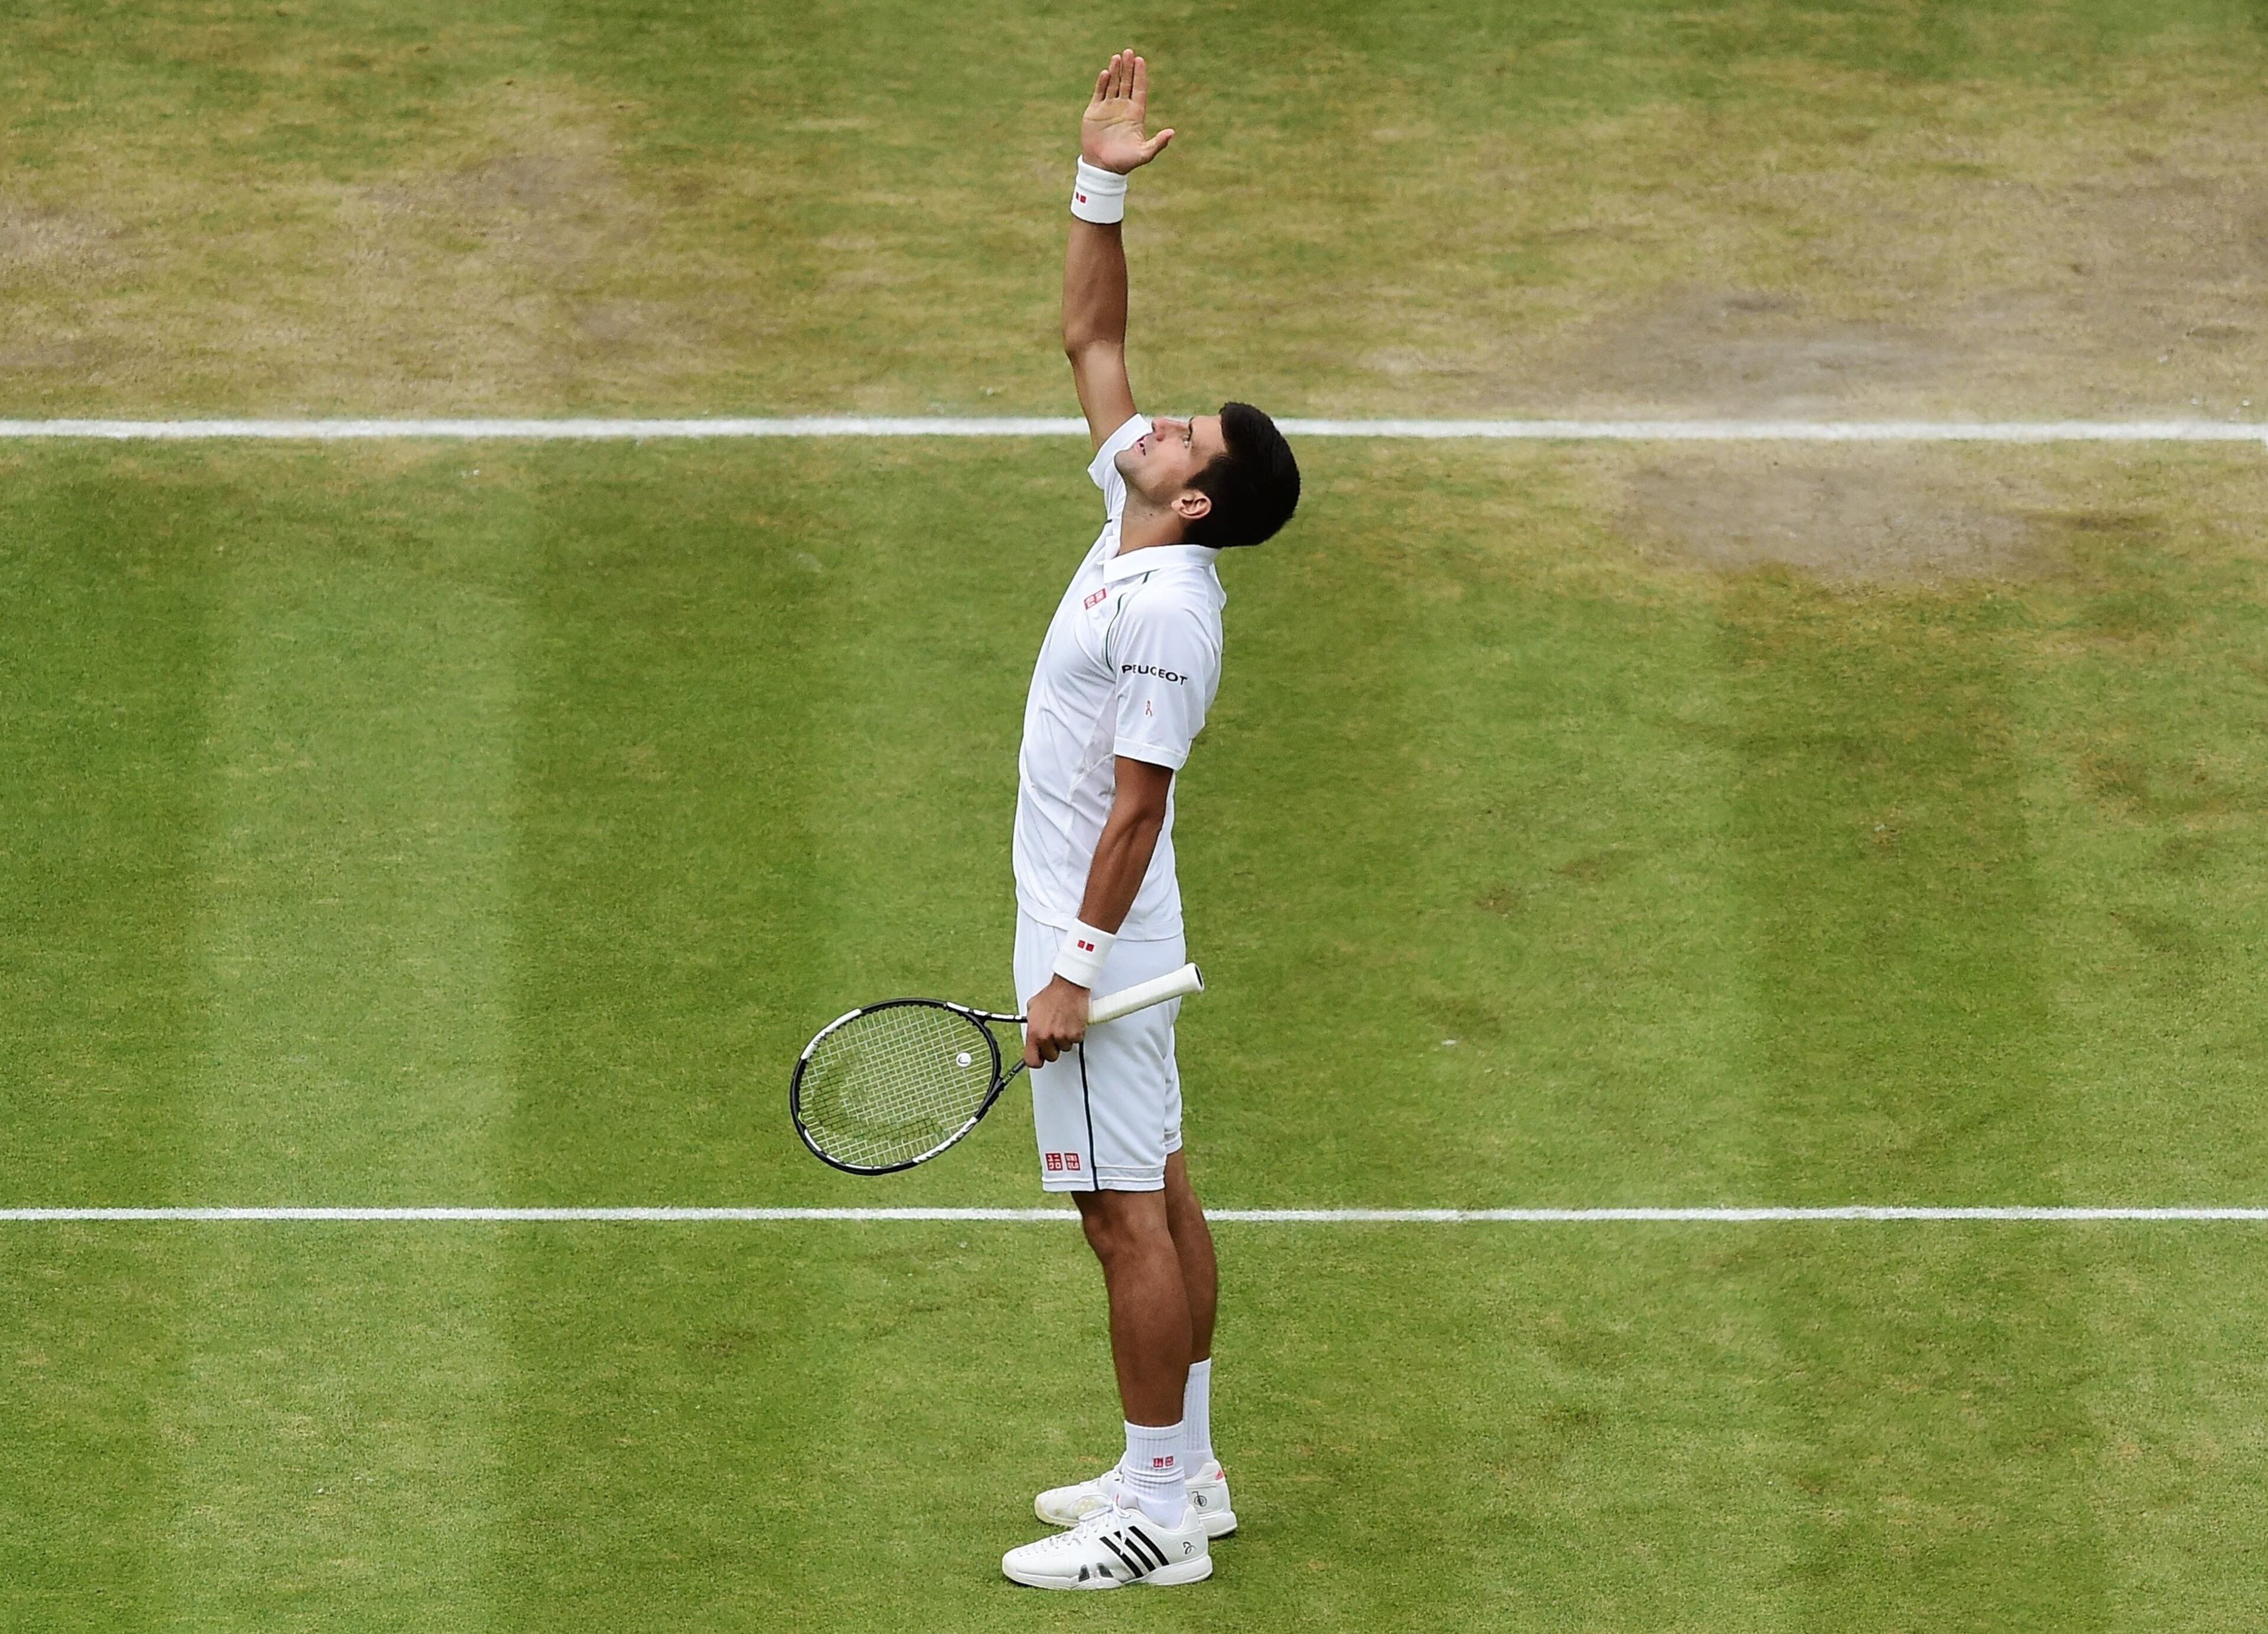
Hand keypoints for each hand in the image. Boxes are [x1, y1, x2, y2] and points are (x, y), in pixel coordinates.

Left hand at [1023, 975, 1090, 1066]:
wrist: (1068, 986)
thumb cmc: (1051, 995)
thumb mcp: (1032, 1009)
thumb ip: (1031, 1026)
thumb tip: (1031, 1035)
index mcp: (1034, 1032)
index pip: (1031, 1061)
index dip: (1036, 1060)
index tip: (1039, 1057)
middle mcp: (1047, 1036)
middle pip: (1050, 1056)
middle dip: (1053, 1048)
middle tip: (1054, 1035)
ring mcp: (1062, 1036)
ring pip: (1064, 1048)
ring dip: (1064, 1040)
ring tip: (1063, 1024)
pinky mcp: (1076, 1033)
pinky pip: (1075, 1041)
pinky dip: (1075, 1033)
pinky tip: (1071, 1023)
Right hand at [1081, 49, 1174, 174]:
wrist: (1102, 168)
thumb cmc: (1125, 162)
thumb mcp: (1144, 154)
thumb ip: (1158, 143)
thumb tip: (1172, 132)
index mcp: (1136, 114)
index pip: (1139, 89)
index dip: (1140, 75)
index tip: (1141, 60)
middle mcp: (1123, 107)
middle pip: (1127, 82)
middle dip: (1128, 67)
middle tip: (1129, 51)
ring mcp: (1108, 108)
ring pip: (1113, 84)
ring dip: (1115, 71)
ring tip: (1117, 57)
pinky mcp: (1095, 111)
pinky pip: (1099, 93)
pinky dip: (1102, 83)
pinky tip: (1106, 73)